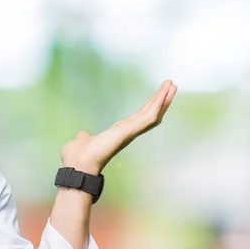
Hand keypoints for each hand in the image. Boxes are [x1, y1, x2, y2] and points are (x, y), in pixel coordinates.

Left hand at [60, 80, 177, 174]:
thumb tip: (83, 135)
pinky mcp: (130, 130)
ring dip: (163, 99)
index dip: (148, 106)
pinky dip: (157, 104)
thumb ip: (85, 137)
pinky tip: (164, 94)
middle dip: (160, 99)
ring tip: (171, 85)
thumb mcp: (83, 140)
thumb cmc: (78, 157)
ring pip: (153, 113)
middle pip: (148, 113)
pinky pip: (149, 116)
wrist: (78, 163)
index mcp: (118, 133)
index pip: (137, 117)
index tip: (157, 95)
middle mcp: (127, 132)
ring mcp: (130, 132)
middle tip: (170, 85)